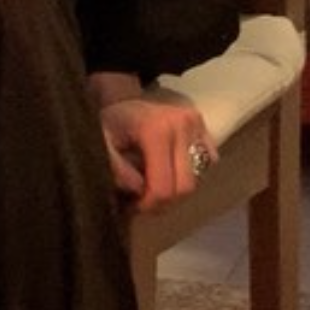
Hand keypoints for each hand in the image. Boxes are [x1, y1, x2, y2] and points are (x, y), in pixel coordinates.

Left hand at [93, 78, 213, 213]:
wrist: (125, 102)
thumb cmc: (111, 124)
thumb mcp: (101, 144)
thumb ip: (115, 169)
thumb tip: (138, 191)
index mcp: (156, 129)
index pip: (163, 186)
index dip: (148, 205)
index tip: (133, 206)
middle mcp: (183, 125)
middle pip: (185, 186)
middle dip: (164, 203)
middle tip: (144, 203)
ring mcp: (197, 125)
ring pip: (199, 178)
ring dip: (178, 190)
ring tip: (156, 187)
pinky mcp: (205, 128)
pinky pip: (208, 164)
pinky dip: (191, 175)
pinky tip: (172, 172)